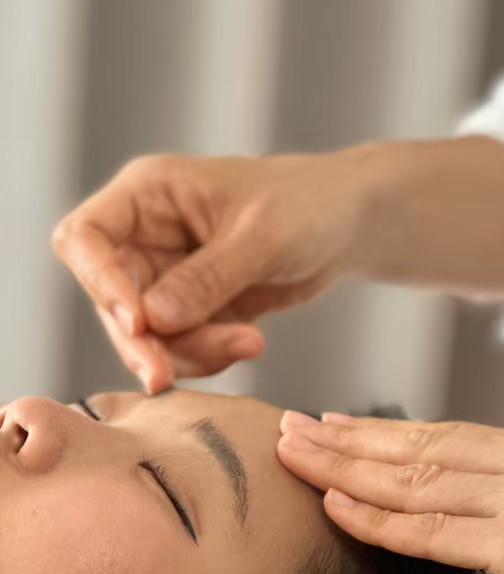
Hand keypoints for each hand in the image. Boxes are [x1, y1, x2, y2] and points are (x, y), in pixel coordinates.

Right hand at [51, 151, 371, 391]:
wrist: (349, 224)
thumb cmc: (308, 205)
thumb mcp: (263, 236)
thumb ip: (208, 277)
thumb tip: (153, 320)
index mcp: (148, 195)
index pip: (84, 237)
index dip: (99, 283)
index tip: (139, 323)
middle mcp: (146, 235)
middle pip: (111, 300)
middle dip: (145, 342)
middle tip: (168, 378)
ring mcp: (167, 275)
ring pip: (147, 335)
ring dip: (189, 353)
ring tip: (251, 344)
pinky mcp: (194, 309)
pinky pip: (181, 348)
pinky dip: (209, 356)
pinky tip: (252, 344)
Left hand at [275, 411, 503, 573]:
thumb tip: (502, 517)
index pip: (454, 436)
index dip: (389, 434)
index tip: (339, 427)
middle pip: (424, 445)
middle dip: (349, 439)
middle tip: (290, 427)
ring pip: (419, 480)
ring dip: (346, 470)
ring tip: (291, 456)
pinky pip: (436, 532)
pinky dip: (379, 520)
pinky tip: (335, 509)